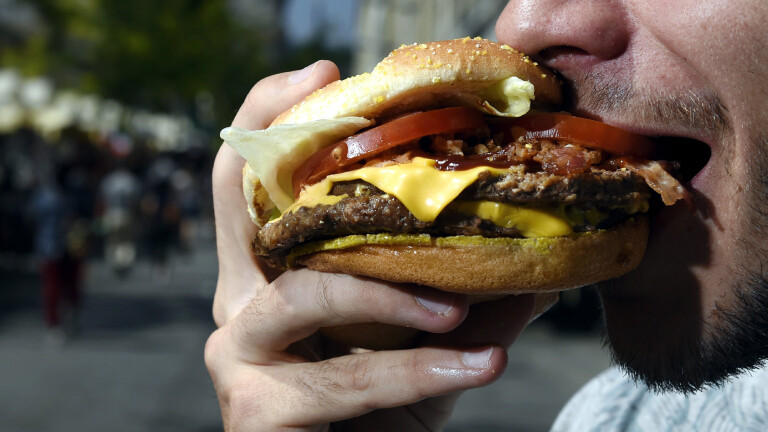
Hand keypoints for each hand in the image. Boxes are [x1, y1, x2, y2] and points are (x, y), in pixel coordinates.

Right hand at [205, 60, 536, 430]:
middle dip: (285, 147)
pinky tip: (479, 364)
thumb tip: (543, 257)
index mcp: (269, 279)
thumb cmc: (381, 417)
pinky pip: (347, 378)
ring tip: (462, 312)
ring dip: (393, 296)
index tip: (321, 74)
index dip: (268, 119)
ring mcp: (238, 357)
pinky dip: (417, 370)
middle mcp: (239, 306)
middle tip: (350, 106)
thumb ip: (471, 299)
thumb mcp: (424, 346)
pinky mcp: (255, 414)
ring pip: (307, 294)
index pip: (246, 184)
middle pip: (237, 205)